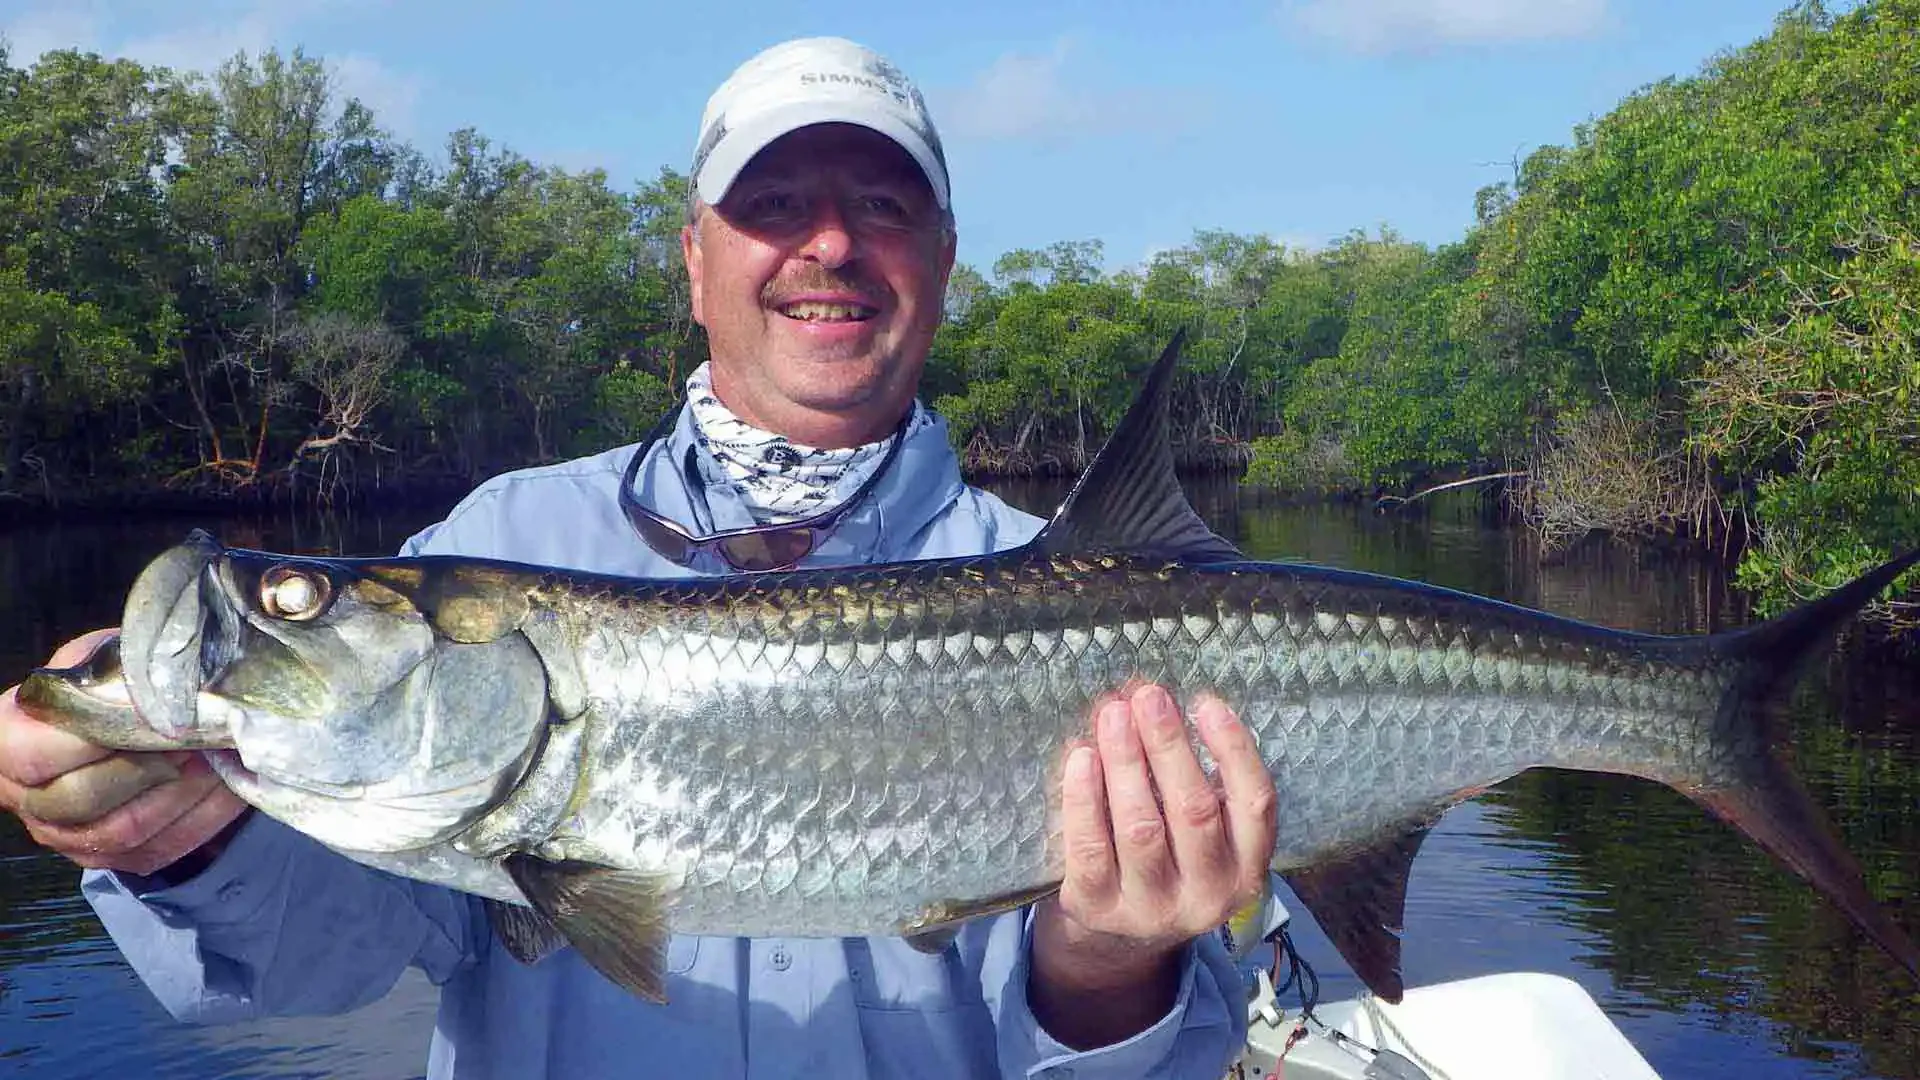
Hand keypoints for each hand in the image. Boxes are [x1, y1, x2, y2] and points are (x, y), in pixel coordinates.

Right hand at [0, 629, 247, 876]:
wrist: (119, 724)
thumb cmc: (106, 688)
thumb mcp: (101, 662)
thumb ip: (114, 673)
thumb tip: (160, 682)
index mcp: (10, 744)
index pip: (36, 756)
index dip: (91, 740)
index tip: (146, 716)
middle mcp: (27, 799)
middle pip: (83, 799)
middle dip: (146, 767)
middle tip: (191, 738)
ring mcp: (71, 837)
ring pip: (127, 829)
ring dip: (182, 793)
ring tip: (217, 756)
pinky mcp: (118, 858)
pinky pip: (164, 846)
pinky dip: (206, 815)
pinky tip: (230, 782)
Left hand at [1030, 682, 1276, 1048]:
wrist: (1114, 942)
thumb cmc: (1165, 862)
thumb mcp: (1198, 838)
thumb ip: (1193, 784)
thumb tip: (1154, 706)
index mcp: (1246, 870)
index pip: (1255, 804)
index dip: (1234, 749)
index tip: (1205, 702)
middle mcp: (1208, 896)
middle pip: (1193, 810)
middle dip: (1168, 745)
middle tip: (1147, 697)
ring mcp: (1152, 909)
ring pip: (1141, 826)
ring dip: (1126, 762)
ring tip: (1112, 716)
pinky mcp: (1098, 910)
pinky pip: (1089, 847)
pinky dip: (1083, 799)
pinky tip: (1080, 758)